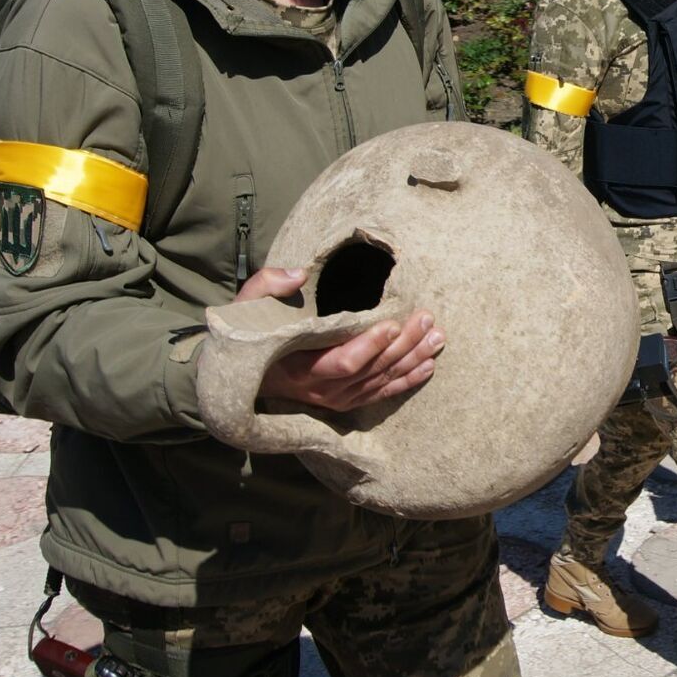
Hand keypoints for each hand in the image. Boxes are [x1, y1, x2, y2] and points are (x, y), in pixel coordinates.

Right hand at [236, 268, 442, 410]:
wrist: (239, 380)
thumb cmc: (246, 337)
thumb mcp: (245, 308)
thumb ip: (267, 286)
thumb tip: (297, 274)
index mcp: (299, 366)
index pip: (343, 360)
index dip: (370, 345)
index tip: (392, 322)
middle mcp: (320, 389)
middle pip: (372, 370)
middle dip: (403, 344)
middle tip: (426, 319)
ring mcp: (334, 400)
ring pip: (381, 381)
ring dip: (413, 359)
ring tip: (437, 337)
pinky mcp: (344, 403)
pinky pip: (380, 394)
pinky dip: (406, 381)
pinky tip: (428, 366)